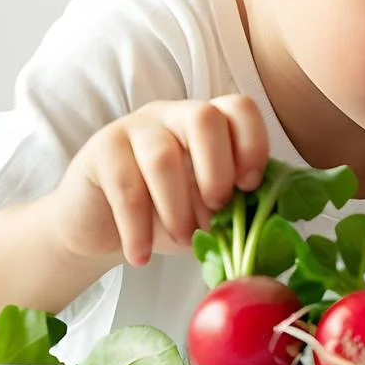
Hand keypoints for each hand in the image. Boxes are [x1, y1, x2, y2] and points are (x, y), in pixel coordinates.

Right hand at [42, 96, 269, 266]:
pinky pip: (125, 187)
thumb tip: (265, 217)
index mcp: (208, 122)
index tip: (249, 187)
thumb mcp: (205, 210)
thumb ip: (234, 206)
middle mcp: (173, 114)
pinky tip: (141, 256)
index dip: (252, 144)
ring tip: (183, 240)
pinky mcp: (100, 150)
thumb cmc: (164, 215)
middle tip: (217, 213)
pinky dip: (138, 229)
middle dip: (217, 172)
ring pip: (163, 157)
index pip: (239, 108)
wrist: (99, 229)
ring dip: (178, 208)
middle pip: (204, 118)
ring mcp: (134, 127)